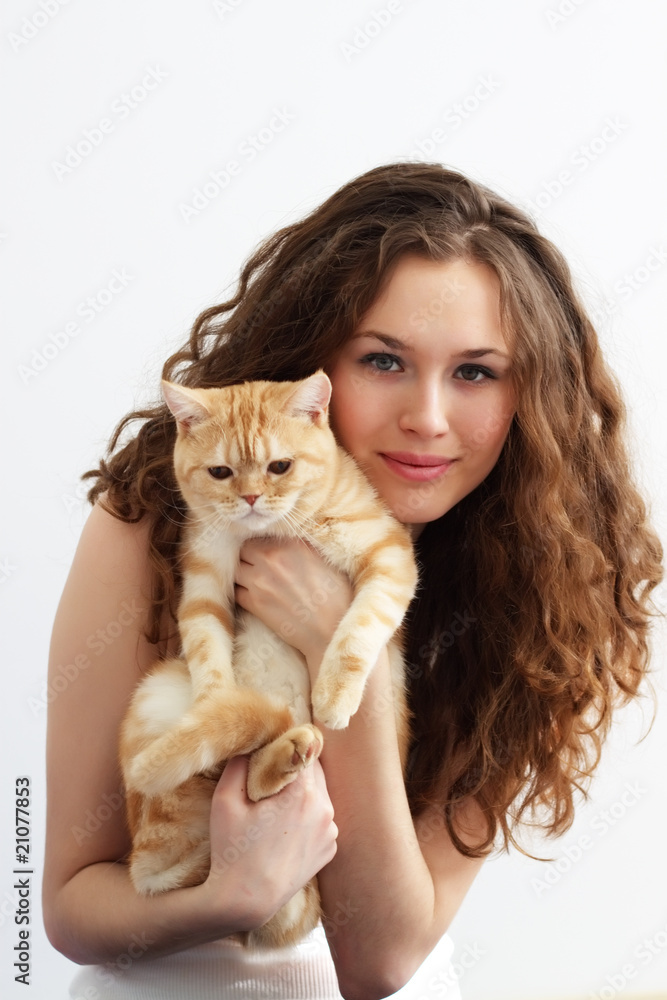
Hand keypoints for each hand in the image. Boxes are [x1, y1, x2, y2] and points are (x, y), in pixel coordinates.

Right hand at [203, 756, 337, 929]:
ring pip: (319, 795)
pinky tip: (284, 830)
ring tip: (274, 809)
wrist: (247, 901)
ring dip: (302, 793)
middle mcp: (325, 809)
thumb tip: (251, 743)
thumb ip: (239, 764)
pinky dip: (307, 817)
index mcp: (303, 793)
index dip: (286, 747)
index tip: (270, 753)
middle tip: (269, 780)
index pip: (304, 750)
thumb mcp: (225, 802)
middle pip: (314, 771)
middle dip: (295, 769)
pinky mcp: (330, 849)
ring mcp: (330, 831)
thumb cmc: (232, 851)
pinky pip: (322, 819)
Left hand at [234, 537, 352, 674]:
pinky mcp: (254, 603)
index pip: (261, 535)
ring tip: (254, 583)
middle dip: (249, 558)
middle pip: (244, 550)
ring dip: (243, 576)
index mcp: (291, 543)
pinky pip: (236, 592)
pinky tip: (254, 598)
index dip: (262, 545)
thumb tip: (287, 542)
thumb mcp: (325, 560)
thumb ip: (301, 547)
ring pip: (236, 571)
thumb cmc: (337, 596)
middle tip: (258, 568)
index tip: (266, 552)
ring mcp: (259, 580)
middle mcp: (271, 557)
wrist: (332, 630)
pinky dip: (242, 594)